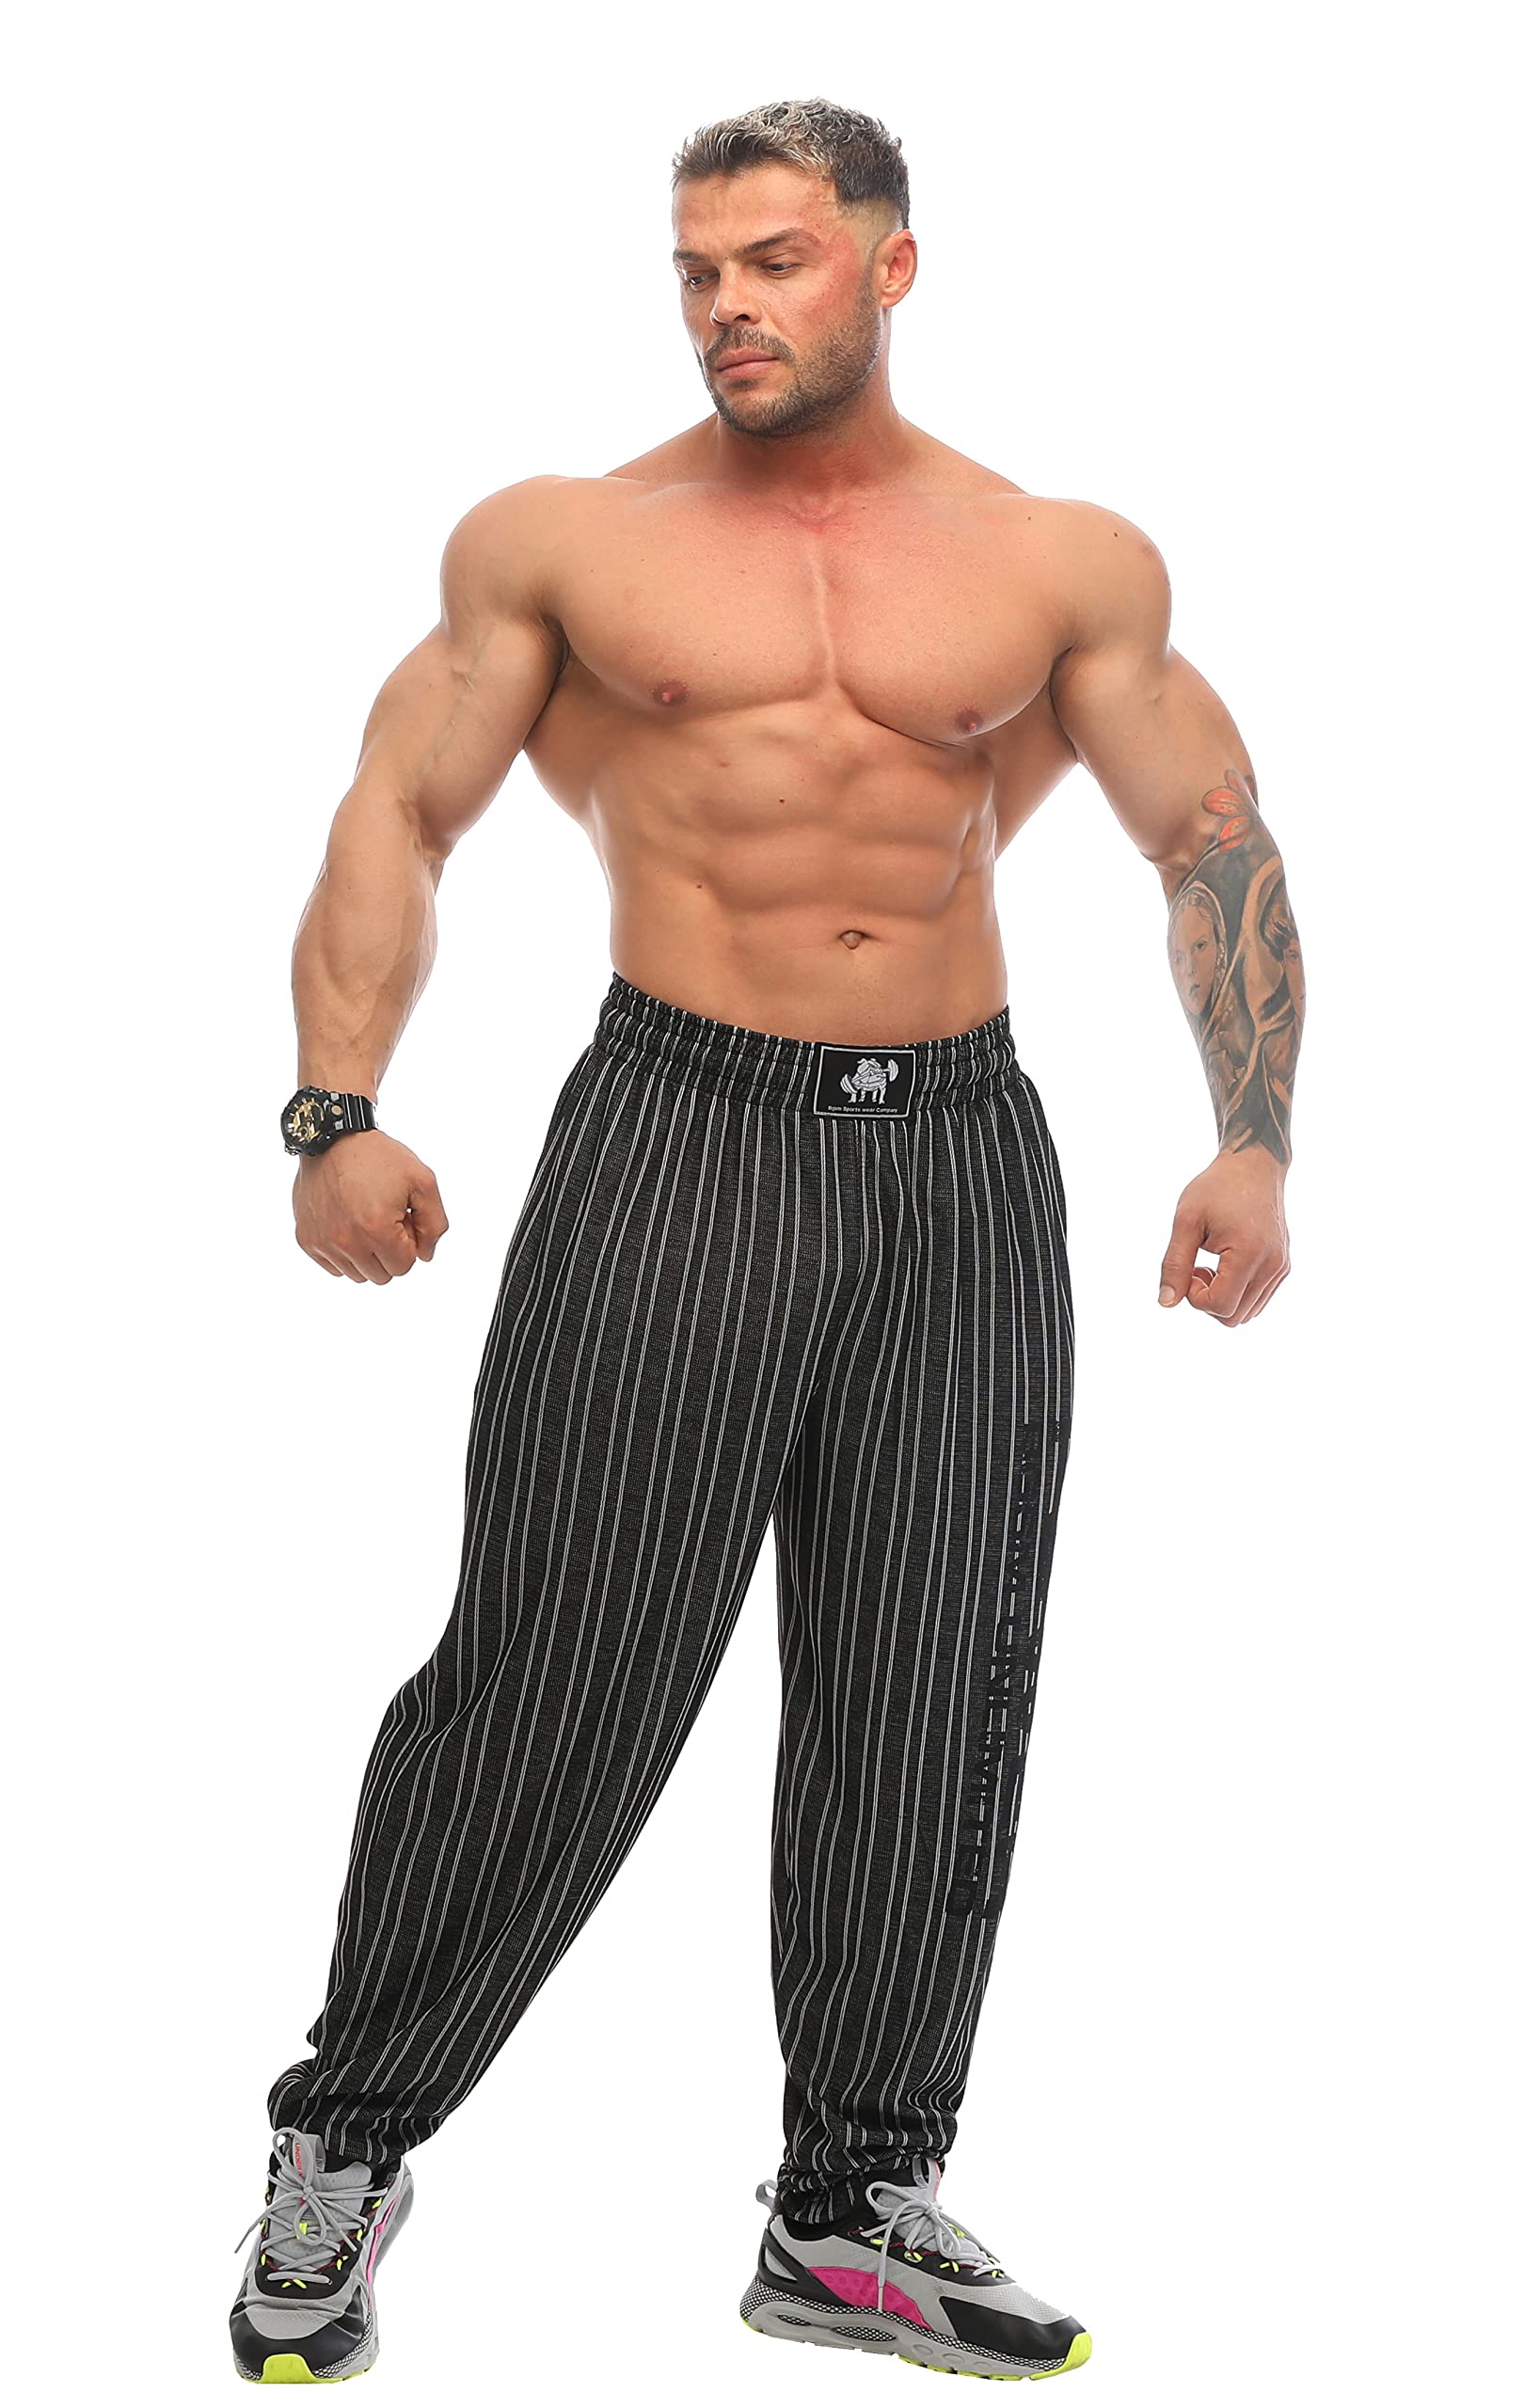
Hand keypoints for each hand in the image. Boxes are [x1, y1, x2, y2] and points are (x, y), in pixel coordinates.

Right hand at [293, 1131, 448, 1283]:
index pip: (404, 1266)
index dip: (409, 1241)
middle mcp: (346, 1241)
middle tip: (384, 1218)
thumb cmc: (377, 1157)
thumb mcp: (423, 1182)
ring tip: (364, 1219)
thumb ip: (434, 1224)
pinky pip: (334, 1266)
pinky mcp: (306, 1239)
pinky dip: (344, 1252)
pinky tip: (347, 1223)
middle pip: (381, 1275)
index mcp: (377, 1229)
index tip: (401, 1217)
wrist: (333, 1138)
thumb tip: (424, 1256)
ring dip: (367, 1254)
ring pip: (357, 1274)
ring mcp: (323, 1242)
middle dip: (389, 1251)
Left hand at [1158, 1150, 1289, 1325]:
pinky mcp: (1282, 1266)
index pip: (1220, 1306)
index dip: (1195, 1297)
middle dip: (1207, 1300)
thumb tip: (1166, 1302)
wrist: (1253, 1166)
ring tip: (1212, 1265)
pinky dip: (1237, 1293)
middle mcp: (1273, 1265)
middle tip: (1197, 1268)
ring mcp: (1281, 1267)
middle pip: (1234, 1317)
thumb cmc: (1217, 1188)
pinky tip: (1226, 1265)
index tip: (1189, 1268)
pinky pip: (1257, 1300)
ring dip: (1222, 1298)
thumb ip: (1174, 1264)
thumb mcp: (1187, 1221)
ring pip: (1246, 1313)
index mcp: (1250, 1253)